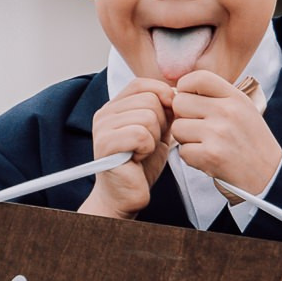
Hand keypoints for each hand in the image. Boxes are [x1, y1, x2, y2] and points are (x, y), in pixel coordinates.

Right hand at [82, 77, 173, 217]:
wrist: (126, 196)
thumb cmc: (141, 166)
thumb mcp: (158, 131)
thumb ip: (164, 111)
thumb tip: (178, 92)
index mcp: (115, 106)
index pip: (142, 84)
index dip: (162, 96)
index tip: (168, 118)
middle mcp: (105, 113)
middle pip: (149, 99)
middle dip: (161, 123)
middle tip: (150, 143)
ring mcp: (102, 128)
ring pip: (147, 117)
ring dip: (154, 138)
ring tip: (143, 151)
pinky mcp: (105, 144)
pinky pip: (140, 134)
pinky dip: (147, 148)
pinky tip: (138, 158)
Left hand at [171, 72, 281, 194]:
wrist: (269, 175)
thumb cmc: (251, 142)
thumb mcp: (242, 110)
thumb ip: (215, 97)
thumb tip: (177, 91)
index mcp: (235, 97)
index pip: (198, 77)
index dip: (186, 88)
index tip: (190, 101)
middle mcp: (227, 111)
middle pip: (180, 103)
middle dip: (184, 117)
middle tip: (200, 129)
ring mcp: (218, 133)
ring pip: (177, 128)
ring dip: (186, 139)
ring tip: (206, 144)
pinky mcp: (211, 155)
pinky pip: (182, 151)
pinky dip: (192, 158)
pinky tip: (208, 159)